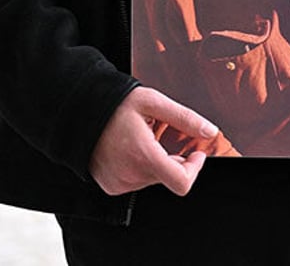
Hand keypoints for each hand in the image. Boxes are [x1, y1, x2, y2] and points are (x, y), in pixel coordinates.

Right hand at [89, 87, 218, 196]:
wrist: (79, 112)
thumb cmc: (114, 104)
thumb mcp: (153, 103)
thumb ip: (184, 117)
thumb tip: (210, 130)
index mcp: (144, 156)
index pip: (181, 182)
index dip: (195, 169)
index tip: (195, 154)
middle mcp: (130, 175)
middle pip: (168, 177)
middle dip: (173, 159)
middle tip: (160, 135)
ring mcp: (119, 183)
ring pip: (153, 179)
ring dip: (155, 162)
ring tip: (140, 139)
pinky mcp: (111, 186)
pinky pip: (136, 181)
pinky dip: (140, 168)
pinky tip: (129, 149)